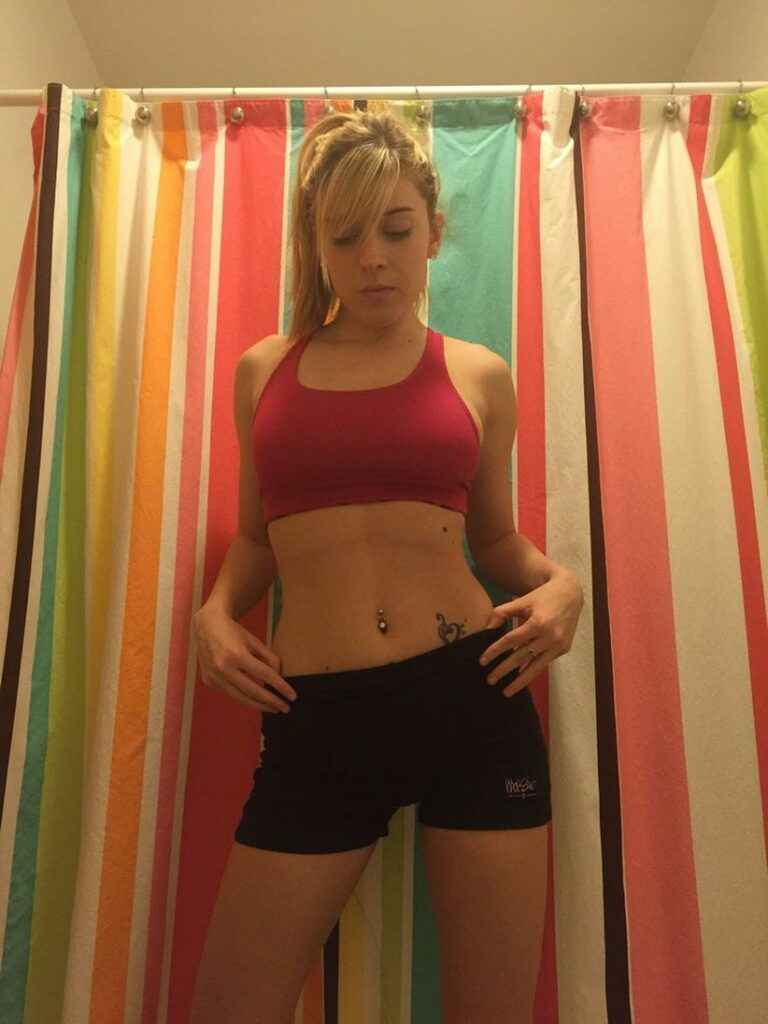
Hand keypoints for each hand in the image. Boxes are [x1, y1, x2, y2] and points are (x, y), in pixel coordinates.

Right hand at [192, 607, 297, 713]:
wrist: (207, 626)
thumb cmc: (234, 632)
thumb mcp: (255, 642)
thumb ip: (270, 659)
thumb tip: (279, 677)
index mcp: (237, 655)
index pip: (265, 675)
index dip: (280, 687)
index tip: (292, 696)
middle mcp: (223, 668)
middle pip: (252, 692)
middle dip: (271, 702)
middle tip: (286, 708)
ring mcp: (214, 677)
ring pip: (240, 698)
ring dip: (259, 705)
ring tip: (273, 708)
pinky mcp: (209, 682)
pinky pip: (231, 693)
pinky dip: (244, 697)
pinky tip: (256, 699)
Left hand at [478, 572, 583, 696]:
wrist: (570, 593)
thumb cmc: (541, 597)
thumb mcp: (521, 601)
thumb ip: (502, 613)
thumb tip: (486, 628)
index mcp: (537, 623)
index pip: (511, 640)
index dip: (495, 651)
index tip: (482, 661)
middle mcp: (549, 636)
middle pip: (521, 657)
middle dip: (504, 670)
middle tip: (490, 680)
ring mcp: (558, 644)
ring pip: (535, 667)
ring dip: (520, 681)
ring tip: (506, 691)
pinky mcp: (563, 649)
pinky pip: (544, 664)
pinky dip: (532, 672)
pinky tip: (521, 680)